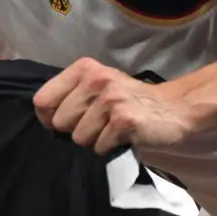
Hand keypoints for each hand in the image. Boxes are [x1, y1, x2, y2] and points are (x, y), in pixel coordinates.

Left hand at [33, 58, 195, 154]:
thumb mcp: (97, 85)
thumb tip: (44, 118)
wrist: (174, 107)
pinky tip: (123, 136)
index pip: (42, 100)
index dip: (48, 117)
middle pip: (60, 122)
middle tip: (98, 123)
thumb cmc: (129, 99)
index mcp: (84, 69)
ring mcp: (111, 100)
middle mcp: (96, 80)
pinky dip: (109, 147)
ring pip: (78, 137)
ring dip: (94, 139)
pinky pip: (99, 146)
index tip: (64, 122)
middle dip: (75, 130)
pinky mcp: (124, 120)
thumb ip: (70, 95)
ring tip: (111, 128)